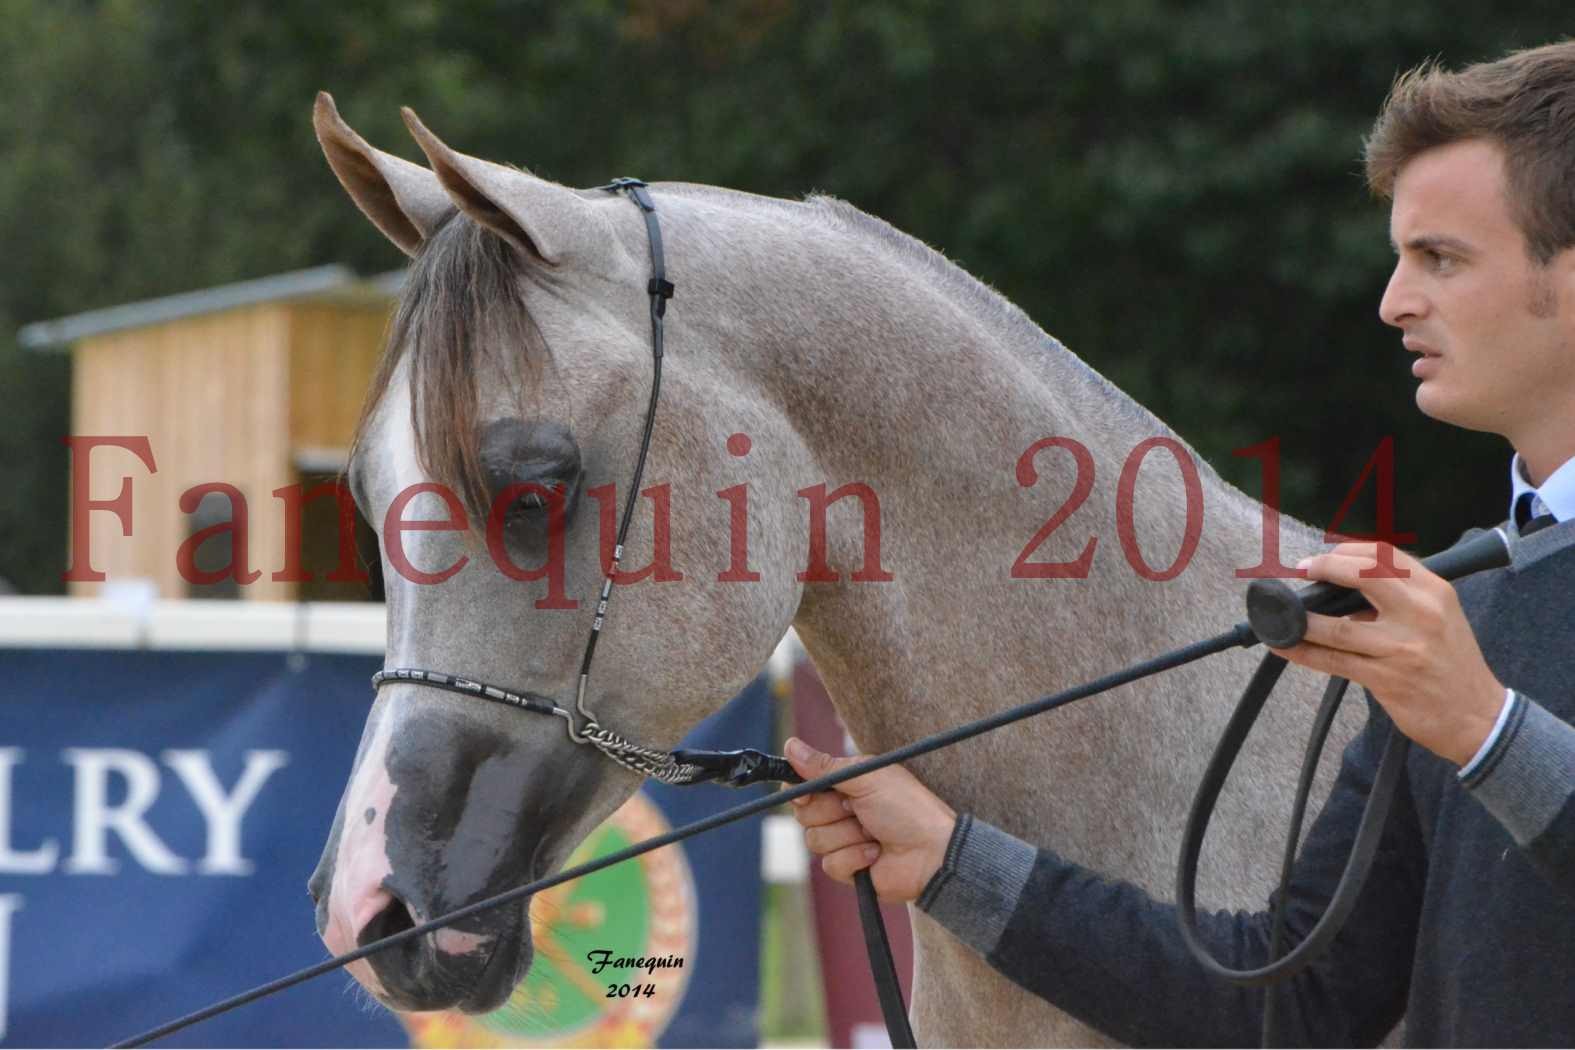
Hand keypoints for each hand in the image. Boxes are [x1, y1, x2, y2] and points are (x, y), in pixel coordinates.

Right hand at [783, 737, 956, 902]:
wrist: (933, 852)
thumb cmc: (907, 808)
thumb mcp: (866, 778)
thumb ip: (825, 766)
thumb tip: (789, 745)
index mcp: (845, 784)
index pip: (803, 785)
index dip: (800, 790)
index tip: (806, 793)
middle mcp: (840, 811)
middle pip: (804, 813)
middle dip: (831, 812)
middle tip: (857, 809)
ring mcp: (843, 840)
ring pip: (815, 840)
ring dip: (848, 835)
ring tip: (873, 832)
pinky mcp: (847, 868)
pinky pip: (830, 864)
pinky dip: (855, 857)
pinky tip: (876, 854)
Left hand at [1268, 541, 1505, 766]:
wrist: (1478, 715)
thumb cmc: (1452, 662)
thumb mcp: (1440, 616)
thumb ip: (1399, 597)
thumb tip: (1341, 588)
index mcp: (1434, 592)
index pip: (1385, 555)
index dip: (1346, 551)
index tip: (1323, 557)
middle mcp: (1420, 614)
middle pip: (1362, 576)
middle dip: (1324, 568)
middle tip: (1300, 571)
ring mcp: (1402, 648)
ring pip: (1337, 627)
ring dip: (1301, 620)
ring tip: (1279, 615)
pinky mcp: (1386, 678)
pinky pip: (1333, 661)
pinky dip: (1303, 651)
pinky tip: (1284, 644)